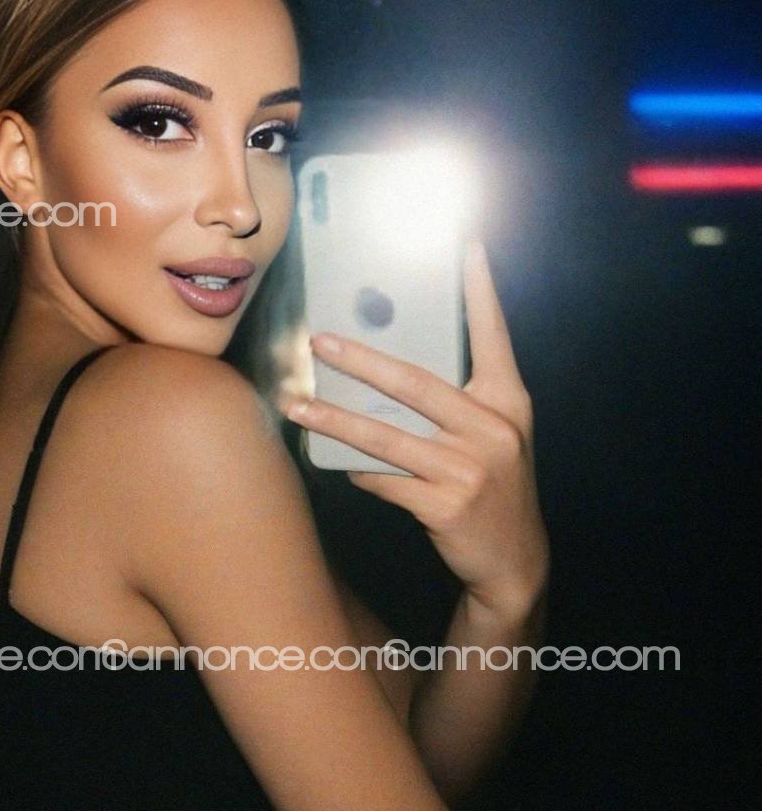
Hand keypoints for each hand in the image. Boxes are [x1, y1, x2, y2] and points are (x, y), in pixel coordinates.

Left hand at [278, 241, 549, 617]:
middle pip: (416, 383)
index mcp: (509, 402)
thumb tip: (383, 373)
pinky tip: (333, 460)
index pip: (493, 336)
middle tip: (320, 341)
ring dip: (335, 420)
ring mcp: (469, 468)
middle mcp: (493, 429)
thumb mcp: (493, 438)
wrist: (513, 562)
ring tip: (296, 406)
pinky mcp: (445, 505)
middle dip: (362, 360)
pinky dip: (356, 469)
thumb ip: (457, 403)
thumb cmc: (493, 488)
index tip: (467, 247)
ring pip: (386, 435)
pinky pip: (384, 479)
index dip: (481, 291)